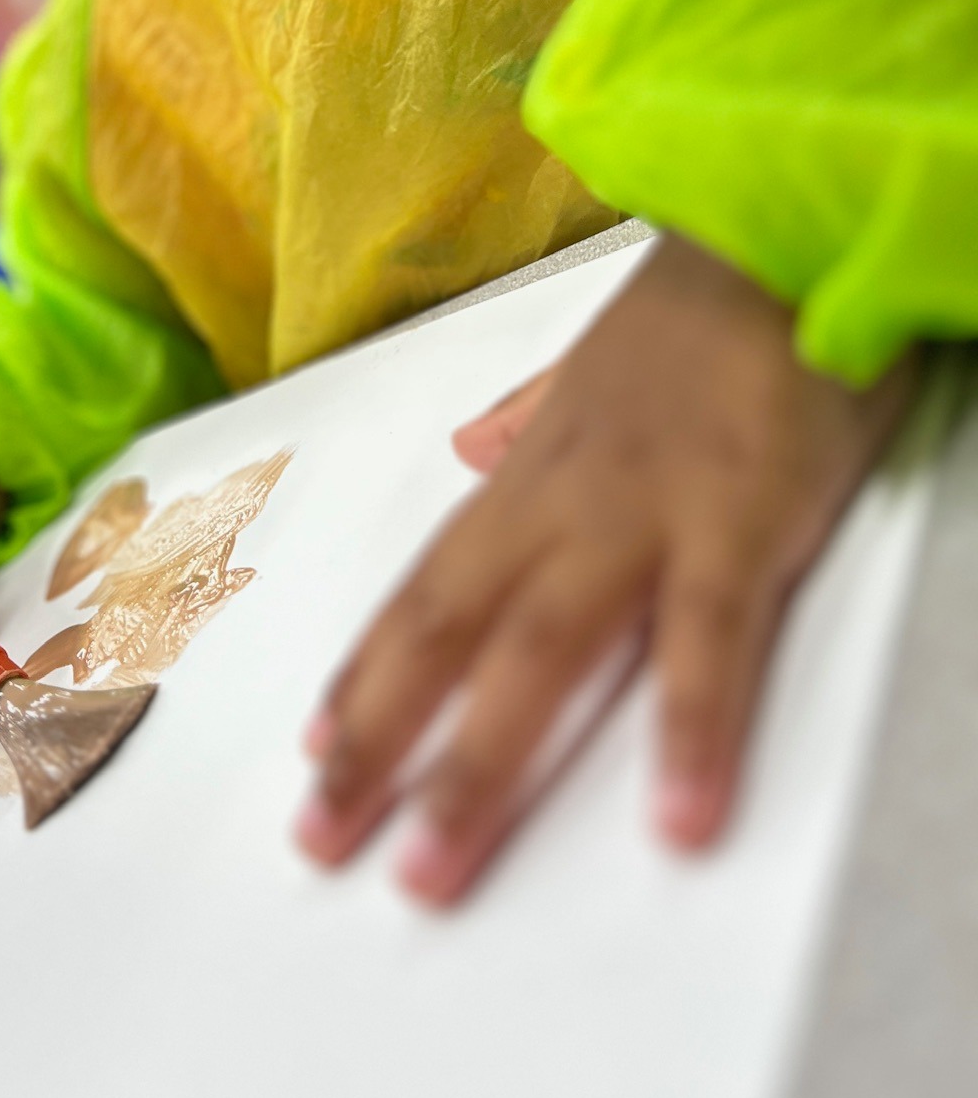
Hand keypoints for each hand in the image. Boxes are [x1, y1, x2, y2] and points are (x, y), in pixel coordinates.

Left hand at [297, 235, 916, 904]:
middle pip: (447, 632)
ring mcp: (641, 510)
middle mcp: (560, 498)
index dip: (365, 672)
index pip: (426, 588)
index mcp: (531, 471)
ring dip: (479, 765)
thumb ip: (525, 418)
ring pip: (537, 649)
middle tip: (319, 840)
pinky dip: (689, 727)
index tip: (314, 753)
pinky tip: (677, 815)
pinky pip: (706, 638)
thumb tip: (469, 451)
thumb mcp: (593, 366)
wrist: (783, 230)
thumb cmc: (700, 315)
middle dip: (377, 743)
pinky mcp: (737, 517)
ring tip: (430, 867)